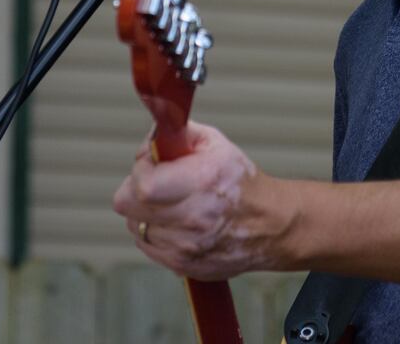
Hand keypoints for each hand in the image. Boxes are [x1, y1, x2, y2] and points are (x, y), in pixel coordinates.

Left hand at [112, 121, 282, 279]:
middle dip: (135, 189)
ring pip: (135, 226)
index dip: (140, 169)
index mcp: (201, 182)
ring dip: (145, 212)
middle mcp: (193, 218)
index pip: (142, 185)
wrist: (270, 225)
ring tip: (171, 203)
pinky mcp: (182, 265)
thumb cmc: (241, 182)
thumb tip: (149, 140)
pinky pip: (146, 244)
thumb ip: (177, 135)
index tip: (152, 163)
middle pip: (129, 206)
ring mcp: (186, 246)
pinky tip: (176, 223)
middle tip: (155, 182)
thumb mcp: (215, 143)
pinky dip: (155, 232)